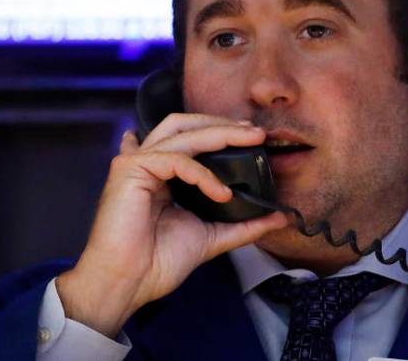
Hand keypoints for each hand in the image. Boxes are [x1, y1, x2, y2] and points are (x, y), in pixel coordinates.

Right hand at [55, 114, 288, 336]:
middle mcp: (147, 162)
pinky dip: (204, 174)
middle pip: (185, 124)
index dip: (221, 131)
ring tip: (251, 140)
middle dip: (223, 123)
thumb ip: (243, 225)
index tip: (253, 136)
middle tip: (256, 132)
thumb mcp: (212, 236)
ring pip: (183, 132)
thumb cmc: (158, 262)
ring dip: (221, 133)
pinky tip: (222, 192)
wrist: (129, 283)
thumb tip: (279, 216)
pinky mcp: (129, 169)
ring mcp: (136, 162)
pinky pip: (177, 160)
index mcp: (161, 173)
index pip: (191, 137)